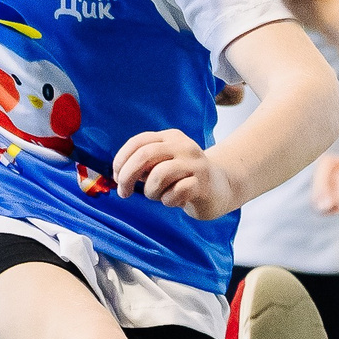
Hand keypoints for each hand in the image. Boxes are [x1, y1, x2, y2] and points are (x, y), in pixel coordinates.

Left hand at [114, 127, 239, 217]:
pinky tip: (174, 200)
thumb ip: (144, 165)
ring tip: (158, 196)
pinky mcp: (203, 183)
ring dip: (151, 191)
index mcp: (171, 137)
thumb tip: (120, 174)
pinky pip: (175, 193)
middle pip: (145, 155)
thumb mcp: (162, 165)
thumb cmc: (183, 178)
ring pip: (159, 175)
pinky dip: (168, 201)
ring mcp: (195, 164)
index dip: (121, 160)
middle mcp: (183, 146)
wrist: (221, 187)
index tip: (116, 177)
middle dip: (128, 176)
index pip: (138, 142)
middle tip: (123, 193)